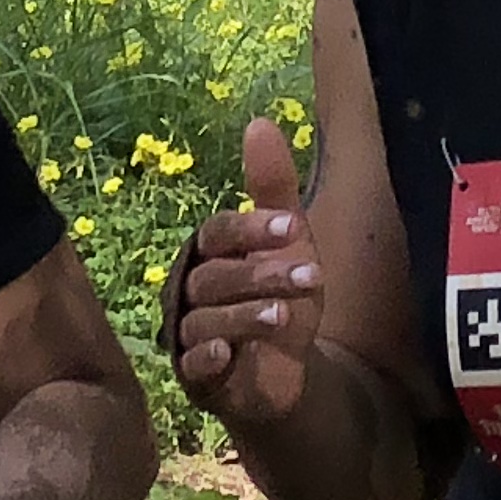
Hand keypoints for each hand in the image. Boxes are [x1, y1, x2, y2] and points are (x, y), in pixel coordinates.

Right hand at [172, 119, 321, 425]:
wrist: (281, 374)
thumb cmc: (277, 296)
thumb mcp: (287, 243)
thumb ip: (273, 188)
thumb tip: (258, 121)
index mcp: (208, 252)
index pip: (218, 232)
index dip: (252, 228)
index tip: (293, 225)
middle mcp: (190, 289)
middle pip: (214, 276)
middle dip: (261, 275)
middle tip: (311, 274)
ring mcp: (189, 334)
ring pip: (205, 320)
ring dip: (244, 315)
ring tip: (284, 315)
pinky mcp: (195, 378)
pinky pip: (191, 366)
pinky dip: (205, 359)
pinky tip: (226, 354)